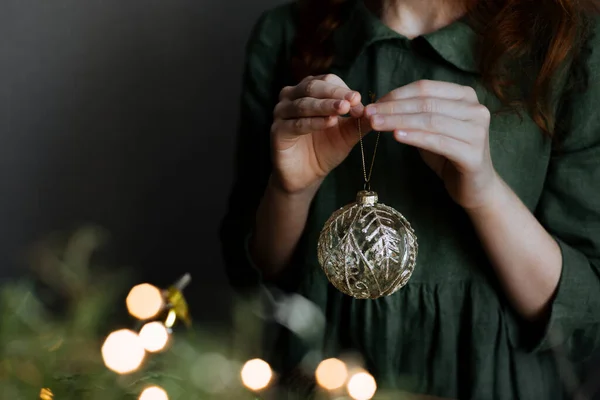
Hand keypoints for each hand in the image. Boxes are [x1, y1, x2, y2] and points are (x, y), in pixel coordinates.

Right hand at [271, 74, 366, 194]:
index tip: (359, 100)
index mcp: (309, 91)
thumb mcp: (346, 133)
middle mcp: (292, 97)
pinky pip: (297, 124)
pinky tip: (329, 123)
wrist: (306, 176)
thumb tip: (376, 109)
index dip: (343, 89)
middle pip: (314, 87)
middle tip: (353, 100)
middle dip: (335, 93)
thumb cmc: (324, 149)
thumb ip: (358, 121)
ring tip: (343, 109)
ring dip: (325, 106)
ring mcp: (282, 113)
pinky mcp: (277, 131)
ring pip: (304, 104)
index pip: (327, 81)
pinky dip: (314, 122)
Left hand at [365, 80, 499, 209]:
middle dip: (393, 108)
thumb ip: (414, 114)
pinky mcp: (473, 154)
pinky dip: (415, 137)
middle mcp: (476, 110)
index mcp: (466, 96)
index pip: (426, 88)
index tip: (374, 103)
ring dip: (398, 121)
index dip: (397, 94)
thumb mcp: (431, 128)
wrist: (475, 186)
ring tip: (376, 124)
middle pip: (426, 103)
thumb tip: (381, 105)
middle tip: (369, 113)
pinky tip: (396, 136)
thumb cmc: (449, 154)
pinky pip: (438, 142)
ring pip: (430, 120)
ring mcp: (477, 131)